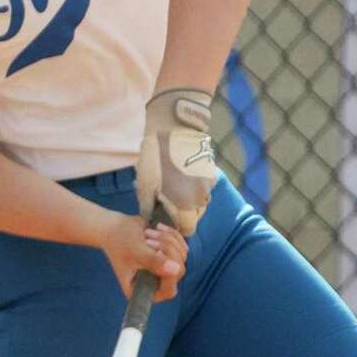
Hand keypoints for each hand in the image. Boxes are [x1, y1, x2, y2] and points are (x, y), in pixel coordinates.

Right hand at [100, 214, 187, 302]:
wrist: (116, 228)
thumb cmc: (120, 242)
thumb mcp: (135, 253)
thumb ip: (153, 262)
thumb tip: (176, 270)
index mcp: (143, 290)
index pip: (168, 291)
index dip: (169, 275)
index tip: (157, 253)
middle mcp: (157, 283)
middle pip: (179, 271)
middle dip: (166, 250)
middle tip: (148, 239)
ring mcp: (165, 270)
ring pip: (182, 256)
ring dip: (167, 240)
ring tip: (148, 233)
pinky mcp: (171, 256)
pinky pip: (182, 246)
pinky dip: (172, 235)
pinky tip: (158, 228)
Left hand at [136, 87, 216, 235]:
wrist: (173, 126)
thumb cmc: (155, 157)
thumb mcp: (145, 184)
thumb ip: (148, 207)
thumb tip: (150, 219)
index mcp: (185, 205)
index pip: (188, 229)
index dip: (177, 228)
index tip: (167, 220)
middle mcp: (201, 197)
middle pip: (195, 216)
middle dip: (183, 214)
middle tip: (168, 202)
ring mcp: (209, 184)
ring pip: (201, 201)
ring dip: (191, 200)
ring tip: (175, 186)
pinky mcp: (211, 170)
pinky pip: (205, 186)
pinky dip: (196, 185)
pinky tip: (183, 174)